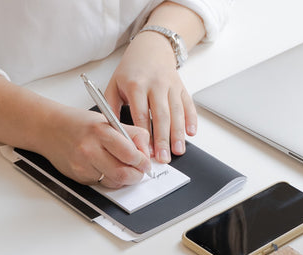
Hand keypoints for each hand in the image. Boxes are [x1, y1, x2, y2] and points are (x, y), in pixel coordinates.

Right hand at [40, 107, 151, 187]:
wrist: (48, 129)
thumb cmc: (78, 123)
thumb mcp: (107, 120)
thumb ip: (130, 134)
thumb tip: (147, 151)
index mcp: (100, 131)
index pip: (130, 153)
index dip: (142, 161)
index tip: (145, 162)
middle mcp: (90, 150)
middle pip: (123, 173)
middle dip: (136, 175)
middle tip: (140, 171)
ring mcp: (82, 165)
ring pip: (114, 182)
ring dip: (124, 180)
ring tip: (125, 170)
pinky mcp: (78, 177)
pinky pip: (102, 184)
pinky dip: (109, 179)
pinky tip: (106, 168)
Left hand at [105, 31, 197, 163]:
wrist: (151, 48)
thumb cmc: (131, 70)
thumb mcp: (114, 85)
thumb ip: (110, 108)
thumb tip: (111, 133)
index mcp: (136, 84)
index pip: (141, 113)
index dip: (145, 134)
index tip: (144, 151)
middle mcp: (156, 84)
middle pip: (161, 115)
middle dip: (163, 139)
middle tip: (163, 158)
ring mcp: (171, 85)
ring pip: (177, 112)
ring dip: (178, 133)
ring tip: (178, 151)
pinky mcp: (182, 87)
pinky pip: (188, 104)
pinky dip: (191, 119)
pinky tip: (191, 133)